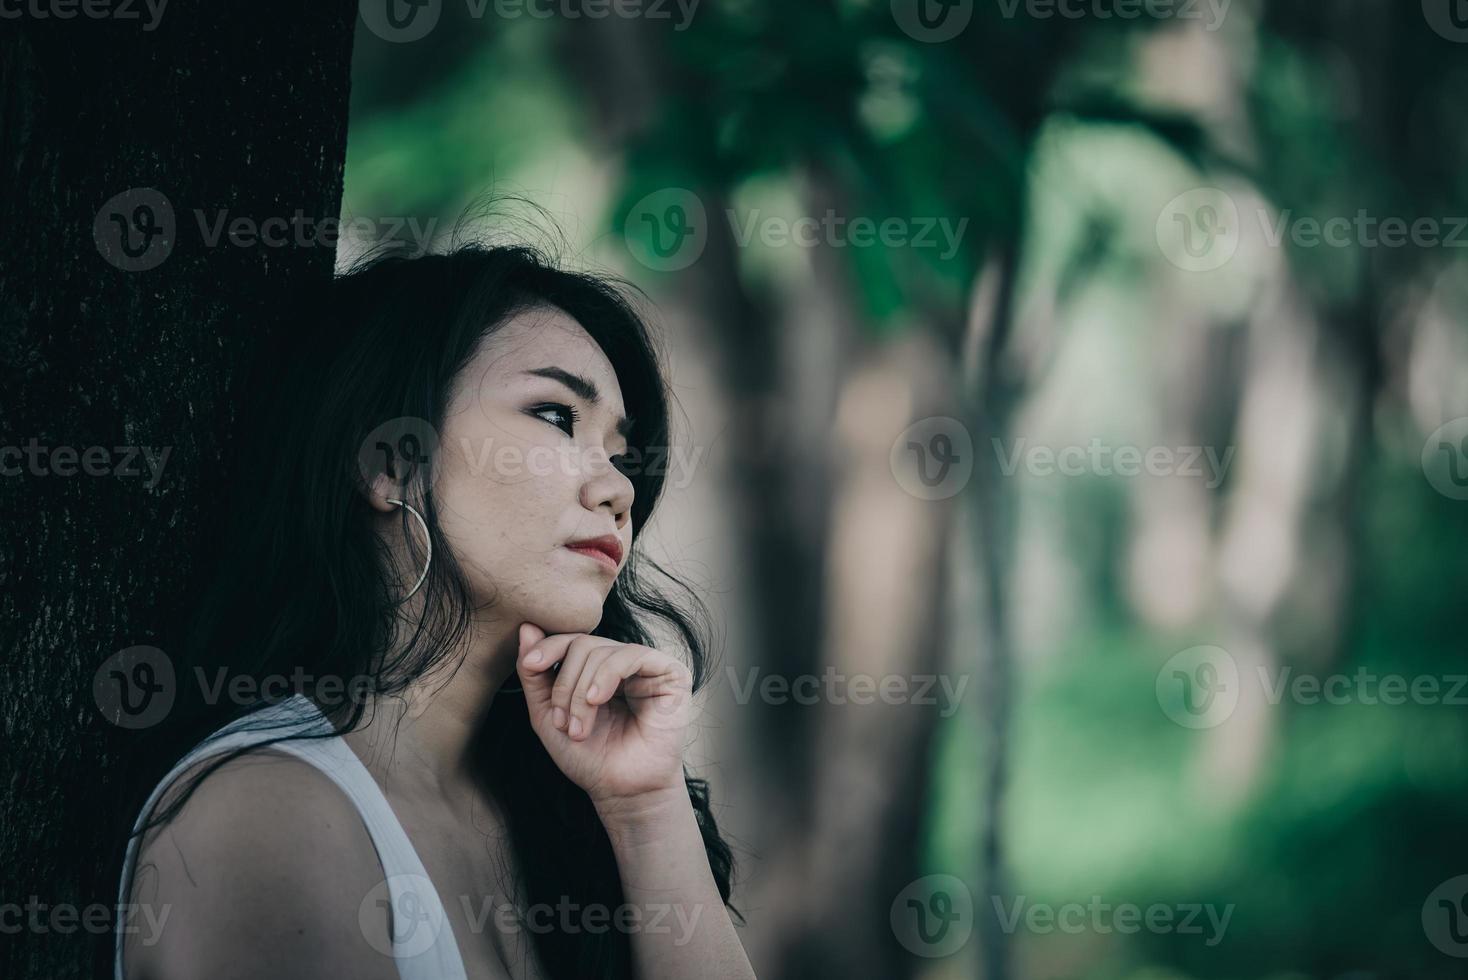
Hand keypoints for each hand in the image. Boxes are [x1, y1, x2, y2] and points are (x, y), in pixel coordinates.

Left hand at [516, 623, 693, 810]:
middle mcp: (624, 663)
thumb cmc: (588, 757)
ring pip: (602, 652)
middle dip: (565, 684)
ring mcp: (648, 667)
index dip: (549, 647)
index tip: (530, 665)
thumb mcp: (548, 715)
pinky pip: (632, 656)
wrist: (621, 791)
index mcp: (598, 670)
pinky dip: (607, 676)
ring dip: (581, 691)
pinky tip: (597, 701)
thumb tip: (527, 627)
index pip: (571, 641)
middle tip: (563, 722)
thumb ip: (535, 674)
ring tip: (579, 727)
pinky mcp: (670, 673)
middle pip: (583, 644)